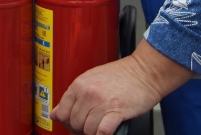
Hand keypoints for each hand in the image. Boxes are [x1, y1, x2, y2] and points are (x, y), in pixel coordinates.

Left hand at [51, 43, 192, 134]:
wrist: (145, 71)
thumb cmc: (122, 74)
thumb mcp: (91, 78)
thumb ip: (73, 96)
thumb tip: (55, 113)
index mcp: (79, 84)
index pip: (62, 112)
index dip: (67, 122)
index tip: (73, 124)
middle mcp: (88, 93)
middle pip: (74, 123)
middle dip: (81, 129)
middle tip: (90, 126)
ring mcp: (102, 103)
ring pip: (87, 130)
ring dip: (93, 132)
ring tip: (101, 126)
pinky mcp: (117, 112)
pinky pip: (102, 132)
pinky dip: (103, 134)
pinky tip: (107, 130)